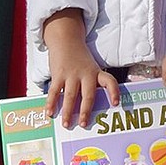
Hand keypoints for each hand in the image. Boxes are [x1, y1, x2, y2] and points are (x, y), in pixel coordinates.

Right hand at [43, 9, 118, 127]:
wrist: (67, 40)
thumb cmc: (80, 59)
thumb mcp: (90, 69)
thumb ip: (90, 85)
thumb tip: (88, 108)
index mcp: (96, 73)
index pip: (109, 81)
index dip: (114, 92)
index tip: (116, 104)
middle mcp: (86, 74)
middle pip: (89, 94)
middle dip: (86, 110)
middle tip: (84, 124)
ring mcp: (72, 74)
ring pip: (71, 95)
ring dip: (68, 111)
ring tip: (66, 124)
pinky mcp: (58, 74)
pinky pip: (55, 91)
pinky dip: (52, 103)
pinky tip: (50, 112)